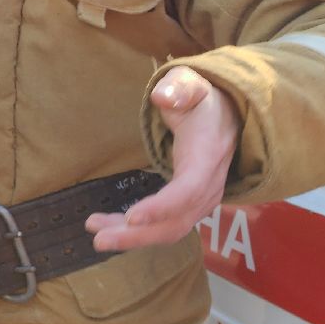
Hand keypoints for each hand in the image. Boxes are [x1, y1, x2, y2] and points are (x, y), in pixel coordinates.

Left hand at [86, 67, 240, 251]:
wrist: (226, 115)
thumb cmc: (202, 99)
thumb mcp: (192, 83)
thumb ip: (179, 87)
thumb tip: (162, 97)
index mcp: (207, 156)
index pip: (188, 190)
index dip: (162, 207)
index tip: (131, 217)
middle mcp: (208, 186)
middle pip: (176, 221)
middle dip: (138, 236)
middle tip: (98, 239)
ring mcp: (201, 199)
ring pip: (169, 229)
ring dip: (133, 238)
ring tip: (97, 235)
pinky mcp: (189, 205)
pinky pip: (166, 225)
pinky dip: (139, 232)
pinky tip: (111, 228)